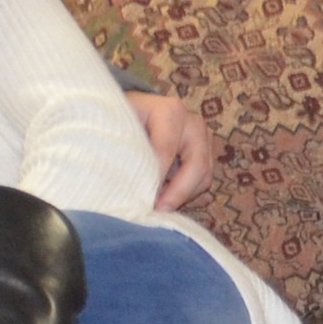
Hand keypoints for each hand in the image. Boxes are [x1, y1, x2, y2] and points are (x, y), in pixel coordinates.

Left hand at [129, 90, 216, 212]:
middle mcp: (193, 124)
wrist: (132, 112)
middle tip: (156, 211)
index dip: (156, 176)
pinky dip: (185, 194)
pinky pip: (203, 181)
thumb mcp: (117, 126)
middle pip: (197, 165)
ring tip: (156, 206)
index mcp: (171, 112)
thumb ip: (123, 148)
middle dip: (177, 193)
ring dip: (182, 195)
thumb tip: (129, 183)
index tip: (141, 198)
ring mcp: (203, 139)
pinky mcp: (205, 153)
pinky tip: (163, 198)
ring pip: (203, 176)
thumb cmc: (122, 119)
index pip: (166, 149)